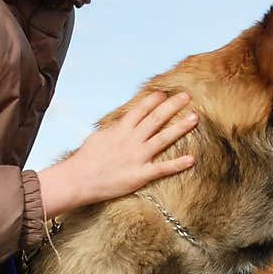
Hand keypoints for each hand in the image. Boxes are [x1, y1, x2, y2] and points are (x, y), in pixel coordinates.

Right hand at [37, 91, 196, 216]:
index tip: (164, 93)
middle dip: (172, 106)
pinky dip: (177, 165)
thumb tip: (120, 124)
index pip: (139, 110)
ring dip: (180, 128)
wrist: (78, 179)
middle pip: (155, 119)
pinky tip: (192, 159)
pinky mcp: (139, 175)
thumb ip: (113, 130)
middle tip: (187, 97)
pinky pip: (162, 169)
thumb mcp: (98, 138)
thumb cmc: (84, 161)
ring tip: (194, 118)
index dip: (153, 100)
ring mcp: (137, 157)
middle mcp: (131, 140)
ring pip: (163, 139)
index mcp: (120, 130)